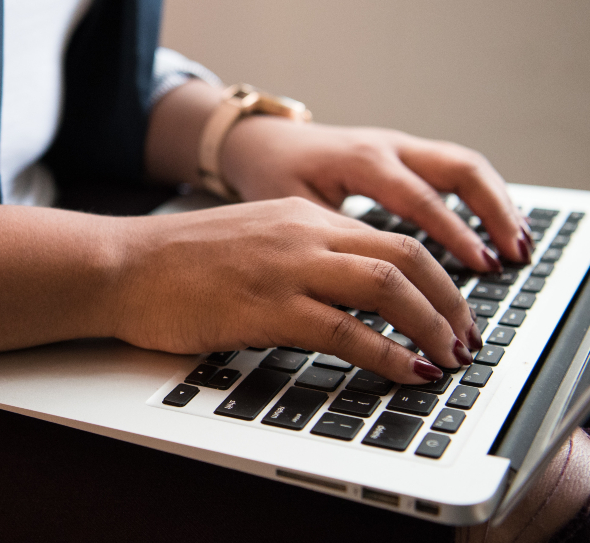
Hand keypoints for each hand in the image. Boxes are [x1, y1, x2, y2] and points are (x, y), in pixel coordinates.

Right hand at [112, 197, 479, 382]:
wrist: (122, 265)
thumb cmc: (177, 262)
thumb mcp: (253, 241)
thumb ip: (303, 256)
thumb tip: (351, 294)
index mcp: (303, 216)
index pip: (393, 239)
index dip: (438, 278)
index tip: (454, 311)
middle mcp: (304, 234)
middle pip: (406, 256)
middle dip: (451, 302)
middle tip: (467, 338)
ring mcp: (286, 269)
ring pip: (387, 287)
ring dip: (431, 326)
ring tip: (450, 357)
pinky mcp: (265, 307)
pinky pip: (345, 331)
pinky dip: (388, 355)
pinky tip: (408, 372)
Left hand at [220, 117, 532, 271]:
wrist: (261, 143)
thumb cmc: (273, 177)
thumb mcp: (294, 211)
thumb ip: (334, 243)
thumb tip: (370, 291)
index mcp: (361, 161)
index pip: (421, 199)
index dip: (455, 235)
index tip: (482, 266)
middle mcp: (388, 147)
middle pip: (460, 169)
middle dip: (494, 213)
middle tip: (516, 255)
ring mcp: (401, 146)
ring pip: (465, 165)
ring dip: (498, 204)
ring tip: (520, 246)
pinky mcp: (406, 153)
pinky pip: (455, 169)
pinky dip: (483, 197)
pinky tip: (500, 228)